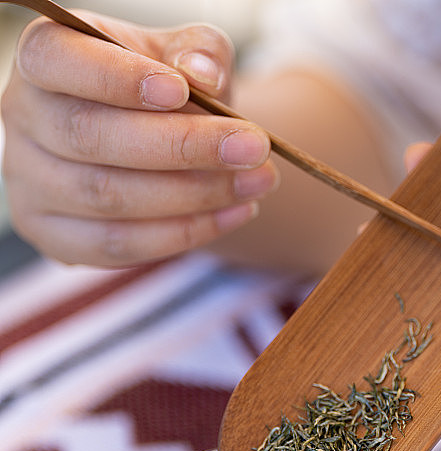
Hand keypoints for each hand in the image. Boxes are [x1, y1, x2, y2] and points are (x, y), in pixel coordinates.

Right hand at [1, 13, 278, 266]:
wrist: (154, 145)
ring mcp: (31, 186)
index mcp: (43, 58)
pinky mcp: (55, 237)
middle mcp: (22, 119)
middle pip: (92, 137)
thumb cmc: (163, 90)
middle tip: (253, 148)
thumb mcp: (182, 56)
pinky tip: (231, 215)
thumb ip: (197, 52)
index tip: (183, 92)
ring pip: (108, 198)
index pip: (59, 61)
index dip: (118, 79)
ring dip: (193, 196)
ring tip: (256, 184)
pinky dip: (181, 234)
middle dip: (181, 146)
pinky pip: (118, 246)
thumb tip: (202, 74)